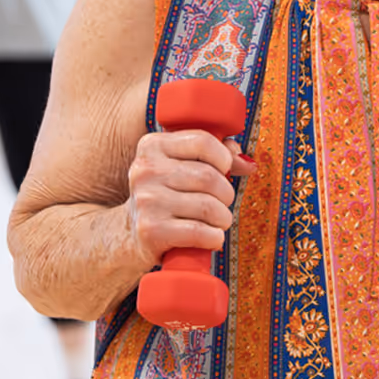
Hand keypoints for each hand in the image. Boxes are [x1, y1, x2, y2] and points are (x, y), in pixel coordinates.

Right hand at [126, 130, 256, 265]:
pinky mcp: (150, 230)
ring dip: (223, 218)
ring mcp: (146, 200)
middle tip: (223, 202)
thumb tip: (247, 162)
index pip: (202, 142)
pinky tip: (212, 237)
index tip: (224, 170)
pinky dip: (214, 237)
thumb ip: (215, 155)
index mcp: (152, 145)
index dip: (223, 158)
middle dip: (226, 193)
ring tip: (219, 221)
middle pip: (208, 177)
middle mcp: (145, 170)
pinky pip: (198, 232)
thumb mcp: (181, 164)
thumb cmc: (166, 193)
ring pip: (207, 206)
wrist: (131, 232)